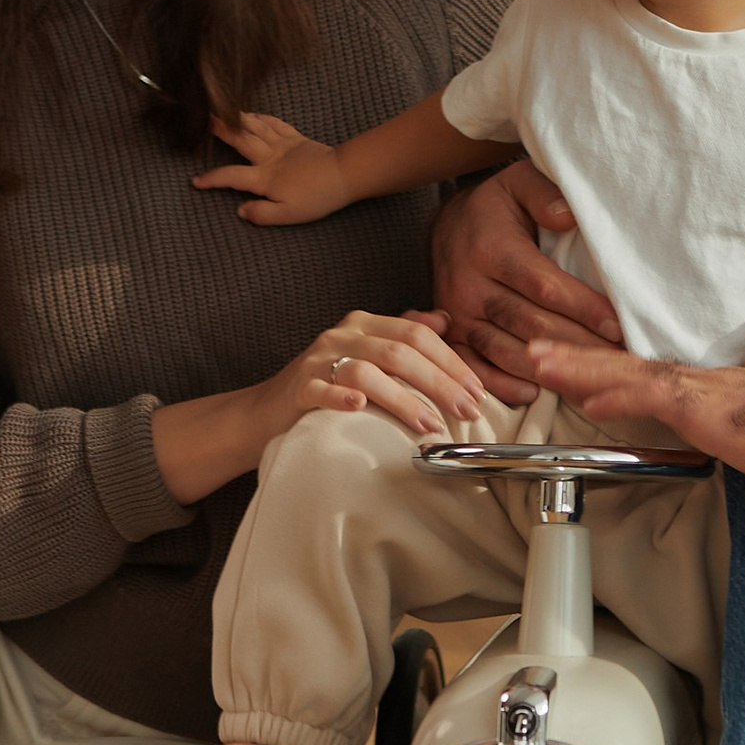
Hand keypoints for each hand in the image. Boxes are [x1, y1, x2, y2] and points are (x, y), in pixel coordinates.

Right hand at [194, 110, 345, 224]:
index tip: (196, 181)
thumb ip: (262, 214)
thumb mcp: (288, 215)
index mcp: (265, 177)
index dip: (212, 179)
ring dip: (237, 118)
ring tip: (221, 111)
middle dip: (219, 130)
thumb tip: (240, 210)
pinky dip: (260, 117)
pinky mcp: (296, 138)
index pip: (231, 176)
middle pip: (240, 140)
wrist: (344, 174)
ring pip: (255, 127)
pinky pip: (274, 123)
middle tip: (202, 119)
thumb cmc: (317, 198)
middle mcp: (270, 157)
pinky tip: (252, 114)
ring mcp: (283, 144)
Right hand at [267, 309, 485, 449]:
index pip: (418, 335)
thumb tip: (444, 321)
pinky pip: (320, 389)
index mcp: (365, 324)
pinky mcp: (297, 389)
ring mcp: (317, 360)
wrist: (268, 410)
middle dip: (439, 383)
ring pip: (366, 371)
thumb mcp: (368, 354)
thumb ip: (403, 335)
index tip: (477, 392)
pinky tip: (359, 406)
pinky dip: (340, 396)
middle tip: (466, 412)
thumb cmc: (328, 384)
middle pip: (399, 352)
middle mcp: (342, 335)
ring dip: (402, 399)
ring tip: (429, 424)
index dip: (451, 363)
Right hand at [431, 160, 622, 403]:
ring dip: (549, 370)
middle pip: (530, 323)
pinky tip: (537, 393)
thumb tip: (567, 216)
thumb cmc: (496, 208)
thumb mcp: (517, 184)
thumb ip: (544, 194)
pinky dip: (504, 385)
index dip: (582, 307)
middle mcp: (468, 285)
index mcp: (491, 248)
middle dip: (578, 344)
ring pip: (505, 351)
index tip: (617, 324)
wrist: (448, 226)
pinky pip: (475, 368)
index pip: (543, 285)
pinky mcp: (451, 336)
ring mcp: (457, 315)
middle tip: (617, 359)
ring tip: (590, 379)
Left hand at [524, 338, 744, 497]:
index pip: (653, 376)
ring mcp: (706, 392)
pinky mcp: (711, 408)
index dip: (610, 370)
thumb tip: (723, 445)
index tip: (577, 367)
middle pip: (629, 364)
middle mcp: (705, 383)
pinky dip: (619, 392)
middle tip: (534, 349)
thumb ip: (735, 436)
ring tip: (540, 361)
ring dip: (581, 367)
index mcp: (716, 391)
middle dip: (578, 358)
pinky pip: (656, 395)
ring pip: (630, 372)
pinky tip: (589, 394)